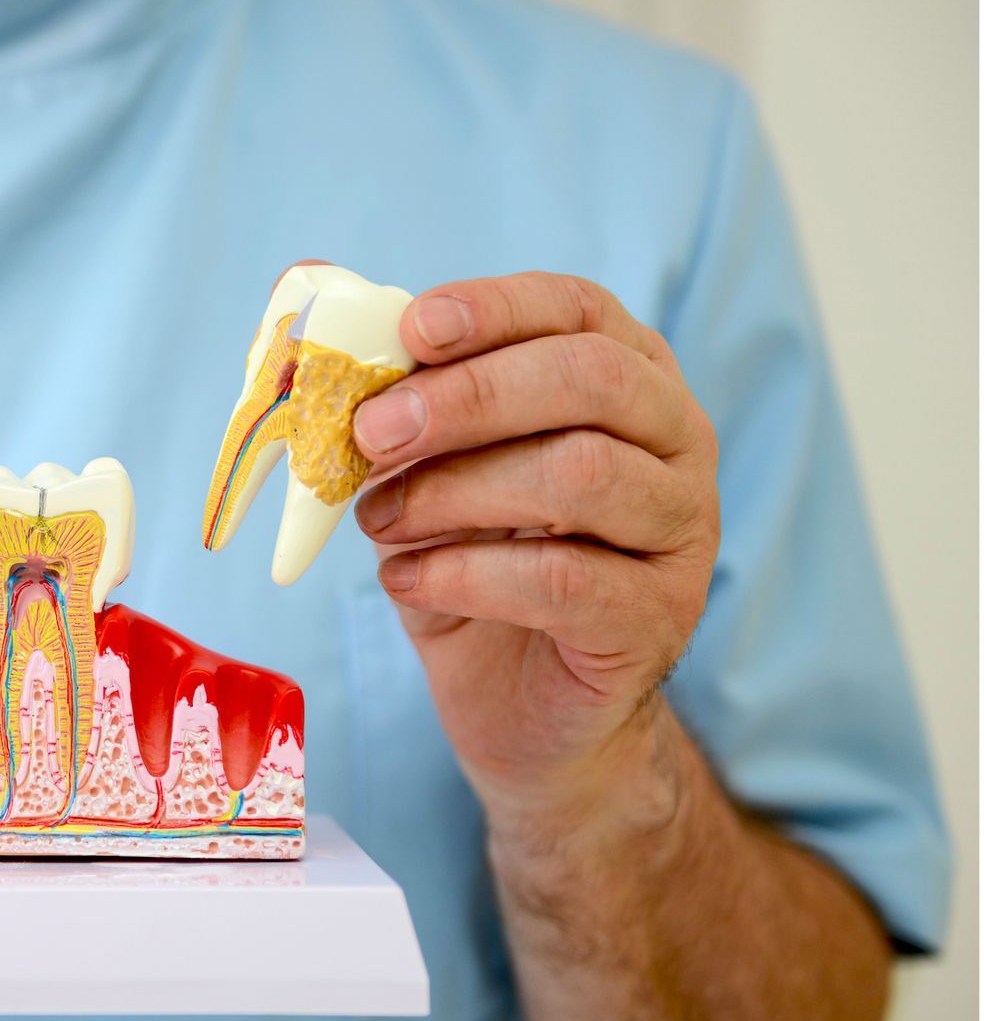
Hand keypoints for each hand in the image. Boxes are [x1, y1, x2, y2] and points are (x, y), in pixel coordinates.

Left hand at [350, 272, 719, 824]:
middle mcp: (675, 442)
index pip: (578, 309)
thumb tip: (338, 376)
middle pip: (589, 380)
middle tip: (372, 432)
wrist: (525, 712)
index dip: (495, 308)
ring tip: (379, 520)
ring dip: (456, 491)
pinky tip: (406, 581)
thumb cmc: (479, 572)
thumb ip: (409, 423)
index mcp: (626, 380)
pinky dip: (466, 575)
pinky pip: (565, 579)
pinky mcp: (657, 618)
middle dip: (468, 396)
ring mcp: (681, 531)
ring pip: (582, 474)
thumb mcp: (434, 480)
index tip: (412, 329)